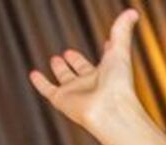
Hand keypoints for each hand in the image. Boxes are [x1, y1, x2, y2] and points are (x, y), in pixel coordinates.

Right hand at [28, 9, 142, 133]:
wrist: (110, 110)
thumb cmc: (119, 84)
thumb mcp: (120, 52)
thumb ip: (122, 32)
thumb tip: (132, 12)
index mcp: (108, 74)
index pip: (106, 60)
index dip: (106, 51)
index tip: (106, 43)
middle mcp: (92, 84)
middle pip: (82, 71)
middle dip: (76, 62)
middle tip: (69, 53)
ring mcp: (76, 93)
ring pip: (66, 80)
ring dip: (60, 70)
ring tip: (55, 59)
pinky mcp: (61, 100)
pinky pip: (48, 90)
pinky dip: (40, 83)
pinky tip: (34, 74)